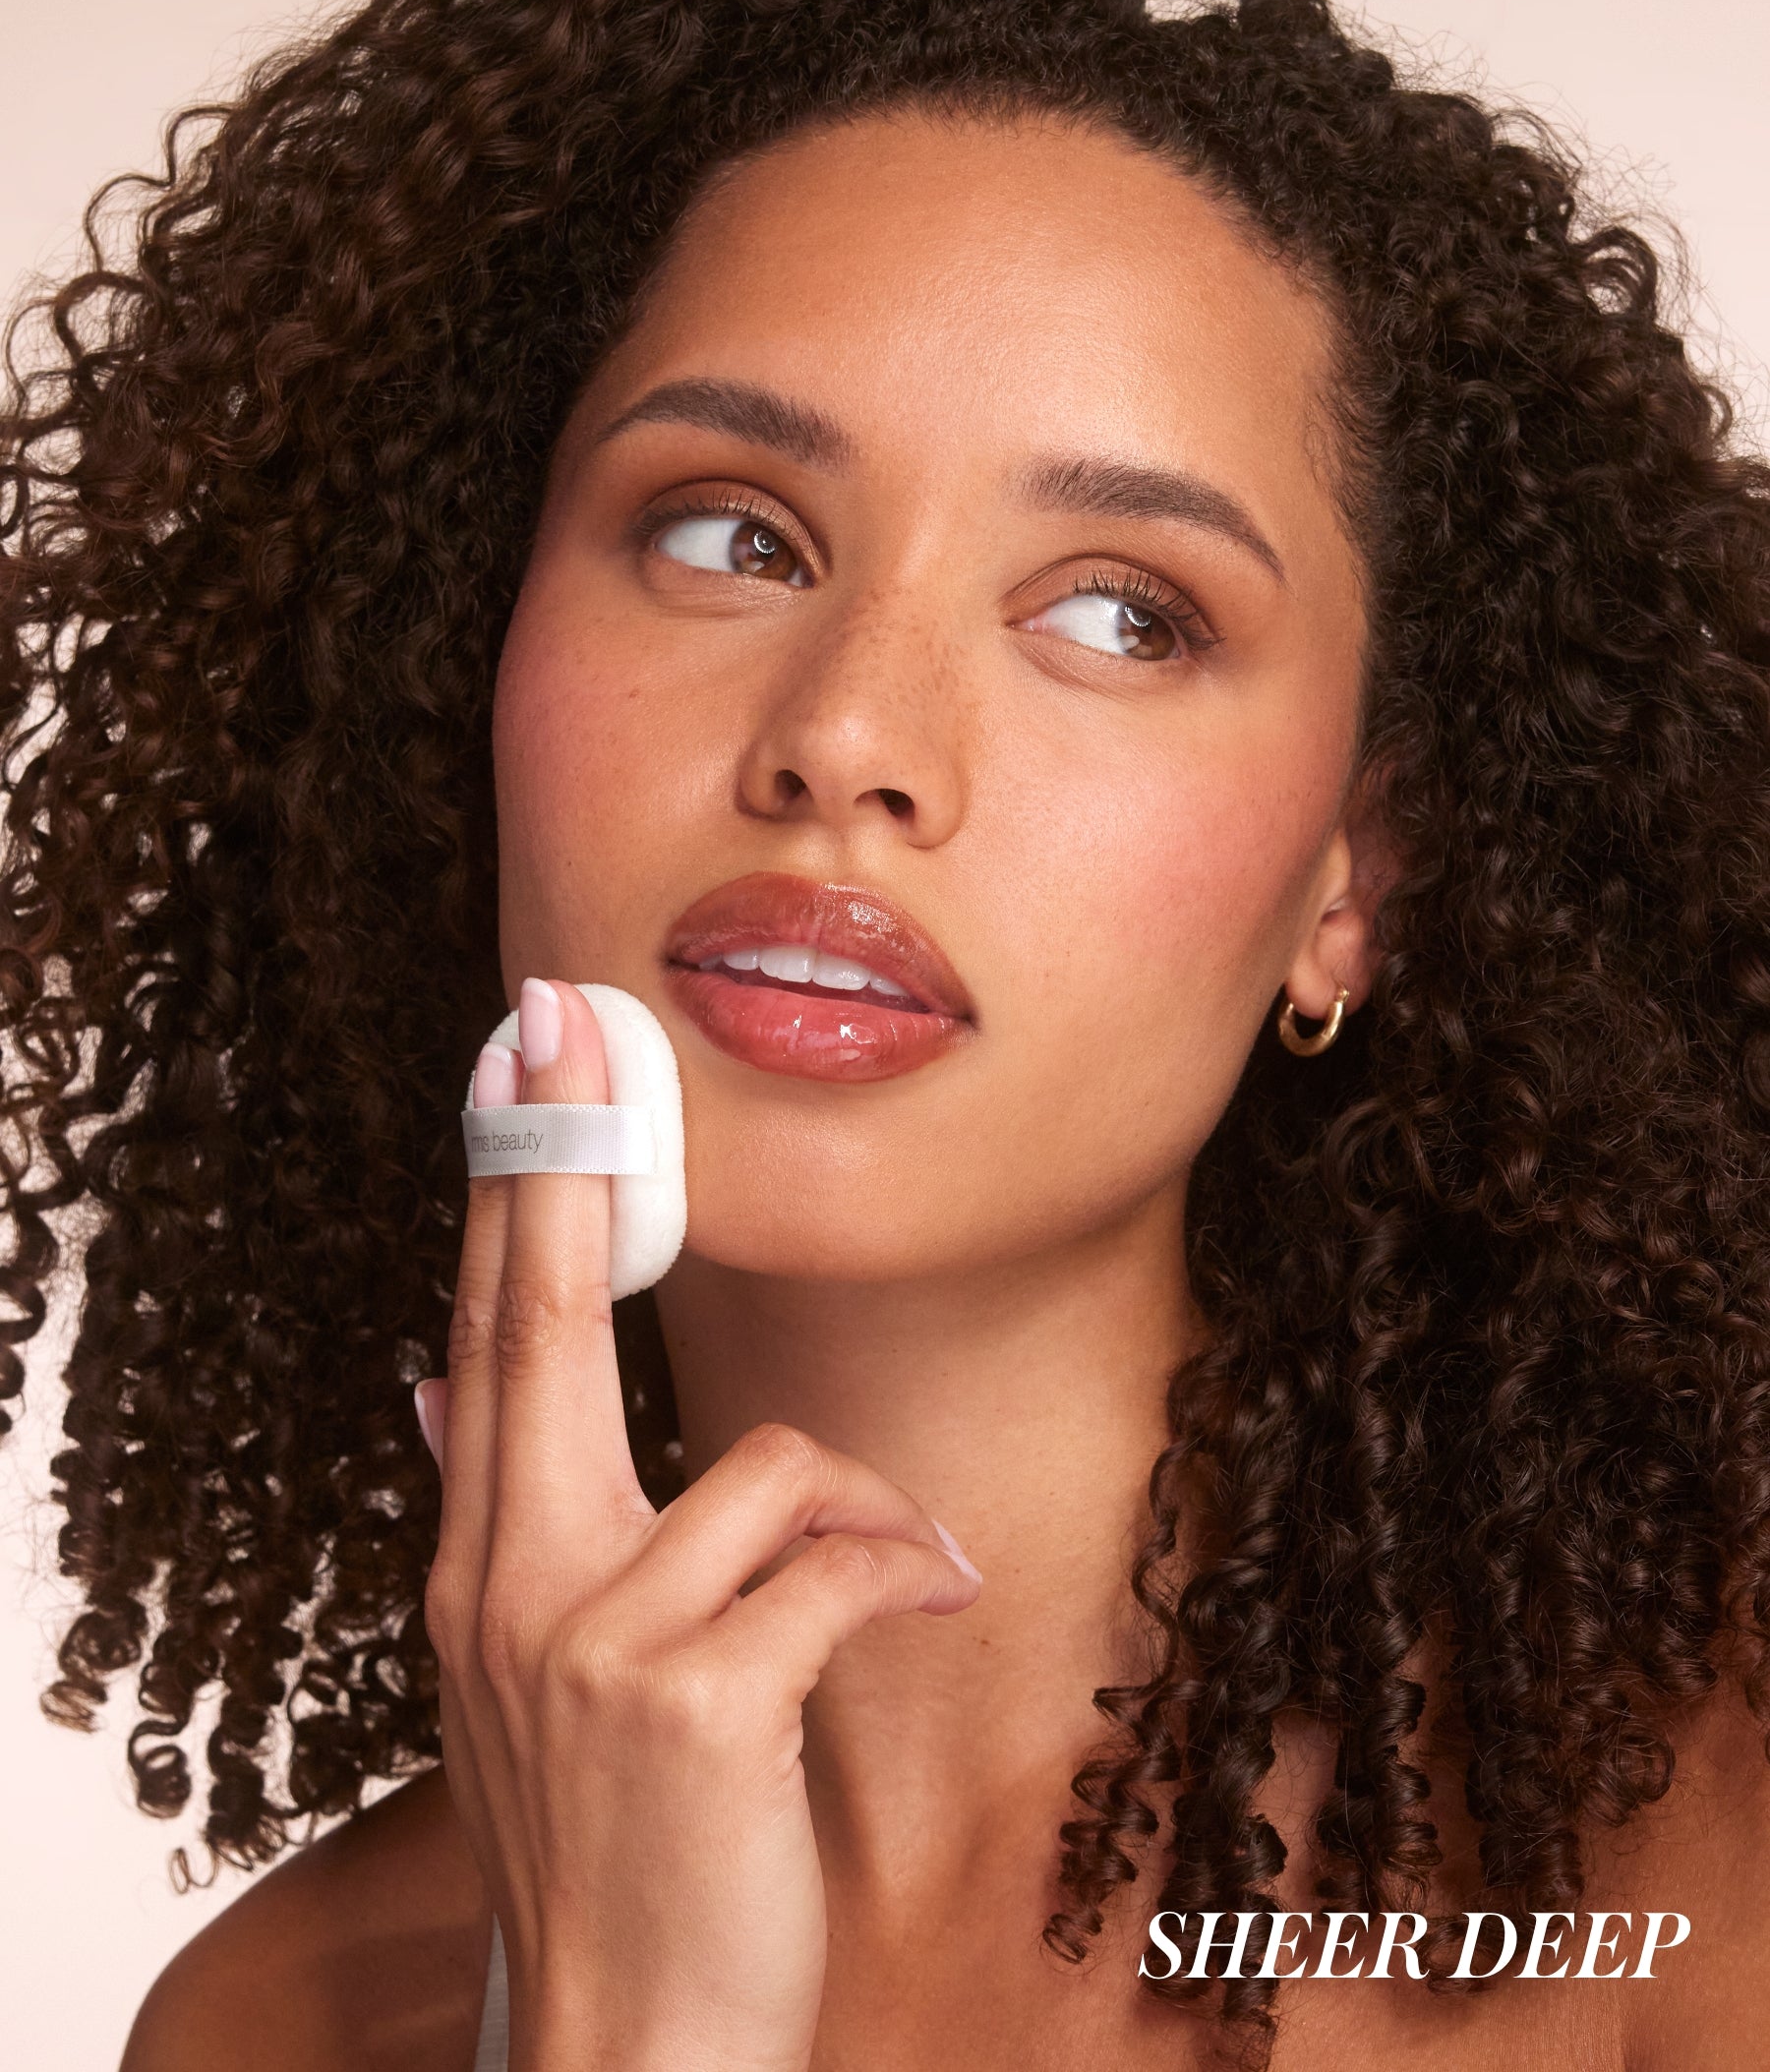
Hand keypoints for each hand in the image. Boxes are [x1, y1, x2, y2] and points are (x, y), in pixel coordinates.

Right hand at [418, 978, 981, 2071]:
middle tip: (573, 1032)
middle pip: (543, 1329)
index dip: (501, 1197)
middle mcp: (510, 1585)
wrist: (633, 2046)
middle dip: (563, 1167)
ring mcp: (591, 1641)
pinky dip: (910, 1569)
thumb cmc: (620, 1848)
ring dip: (861, 1510)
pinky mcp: (695, 1698)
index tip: (511, 1069)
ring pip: (767, 1464)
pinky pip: (840, 1564)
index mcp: (478, 1570)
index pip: (485, 1342)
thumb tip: (440, 1387)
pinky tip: (938, 1598)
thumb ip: (495, 1526)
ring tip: (897, 1573)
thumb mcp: (519, 1683)